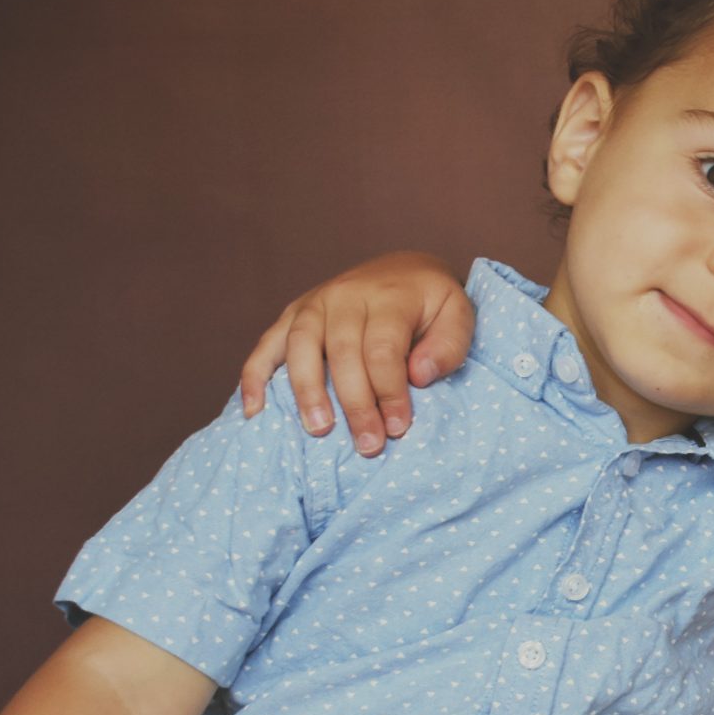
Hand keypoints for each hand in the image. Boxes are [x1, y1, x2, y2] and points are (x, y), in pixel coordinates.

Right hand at [238, 251, 473, 455]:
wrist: (405, 270)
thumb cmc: (432, 305)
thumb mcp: (459, 314)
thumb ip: (448, 345)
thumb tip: (419, 375)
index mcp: (388, 296)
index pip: (383, 349)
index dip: (389, 391)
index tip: (399, 428)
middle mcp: (346, 295)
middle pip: (342, 352)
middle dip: (355, 403)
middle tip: (367, 444)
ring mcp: (314, 303)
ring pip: (301, 346)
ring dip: (307, 391)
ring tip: (319, 431)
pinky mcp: (293, 314)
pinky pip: (267, 344)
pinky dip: (255, 376)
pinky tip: (255, 411)